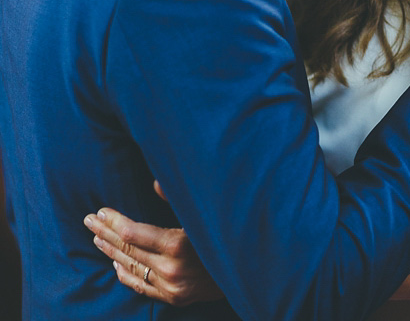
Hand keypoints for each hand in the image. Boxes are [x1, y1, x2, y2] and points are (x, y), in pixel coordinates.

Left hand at [82, 181, 222, 306]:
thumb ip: (179, 198)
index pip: (133, 233)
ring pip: (131, 268)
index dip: (115, 221)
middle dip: (105, 233)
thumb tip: (156, 183)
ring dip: (111, 252)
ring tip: (96, 238)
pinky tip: (115, 262)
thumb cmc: (227, 235)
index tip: (101, 211)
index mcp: (179, 245)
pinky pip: (141, 285)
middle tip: (88, 220)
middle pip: (128, 250)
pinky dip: (125, 273)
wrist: (250, 270)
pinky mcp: (174, 297)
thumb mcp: (206, 214)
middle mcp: (172, 268)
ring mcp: (171, 286)